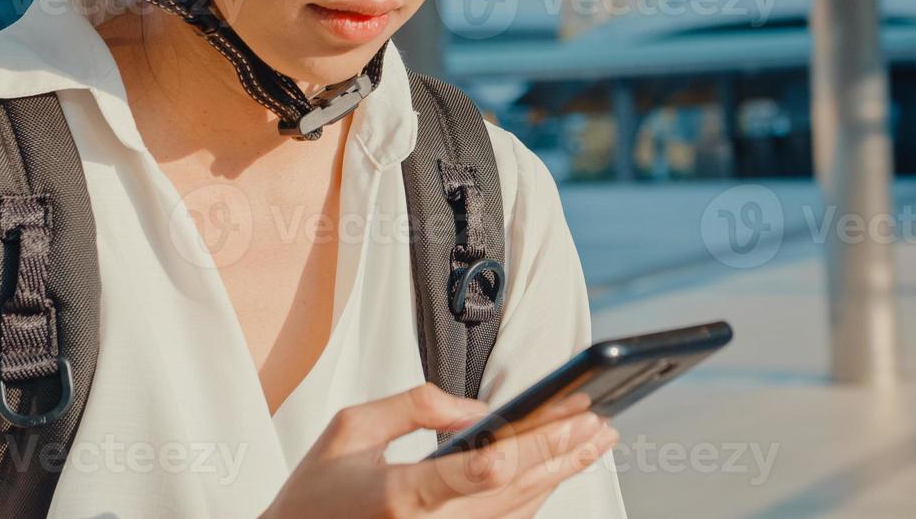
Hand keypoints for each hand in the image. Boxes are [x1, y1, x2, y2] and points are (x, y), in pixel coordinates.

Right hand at [259, 382, 616, 518]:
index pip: (477, 471)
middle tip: (599, 418)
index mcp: (400, 496)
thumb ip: (412, 407)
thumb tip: (474, 408)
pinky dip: (537, 496)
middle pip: (514, 488)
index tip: (567, 415)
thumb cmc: (315, 495)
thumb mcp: (347, 430)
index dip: (529, 444)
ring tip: (594, 438)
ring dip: (561, 472)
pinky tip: (558, 471)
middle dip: (562, 449)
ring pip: (519, 510)